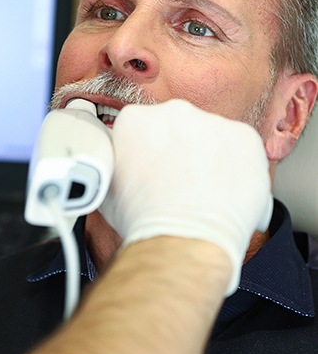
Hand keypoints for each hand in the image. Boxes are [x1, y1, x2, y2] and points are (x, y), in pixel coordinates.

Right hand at [100, 99, 272, 294]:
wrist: (184, 241)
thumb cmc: (145, 221)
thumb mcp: (108, 186)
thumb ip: (117, 162)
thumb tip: (120, 163)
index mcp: (136, 119)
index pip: (144, 125)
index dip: (151, 148)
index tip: (156, 165)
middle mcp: (174, 112)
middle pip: (180, 126)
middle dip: (182, 148)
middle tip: (181, 181)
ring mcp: (212, 122)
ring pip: (212, 136)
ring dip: (210, 156)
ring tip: (206, 191)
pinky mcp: (245, 137)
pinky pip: (243, 148)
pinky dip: (240, 166)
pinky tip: (227, 190)